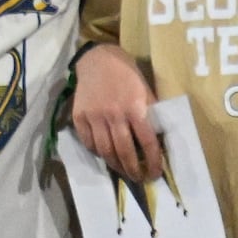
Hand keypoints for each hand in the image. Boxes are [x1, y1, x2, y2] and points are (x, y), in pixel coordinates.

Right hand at [67, 43, 164, 180]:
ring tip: (123, 171)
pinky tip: (105, 155)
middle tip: (138, 178)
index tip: (155, 174)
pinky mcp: (79, 116)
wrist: (98, 59)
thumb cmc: (127, 75)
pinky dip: (97, 152)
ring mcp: (94, 115)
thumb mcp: (145, 91)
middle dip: (133, 170)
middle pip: (124, 151)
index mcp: (134, 107)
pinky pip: (88, 142)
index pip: (147, 142)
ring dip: (115, 166)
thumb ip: (150, 115)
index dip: (152, 162)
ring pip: (105, 150)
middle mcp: (113, 114)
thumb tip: (157, 142)